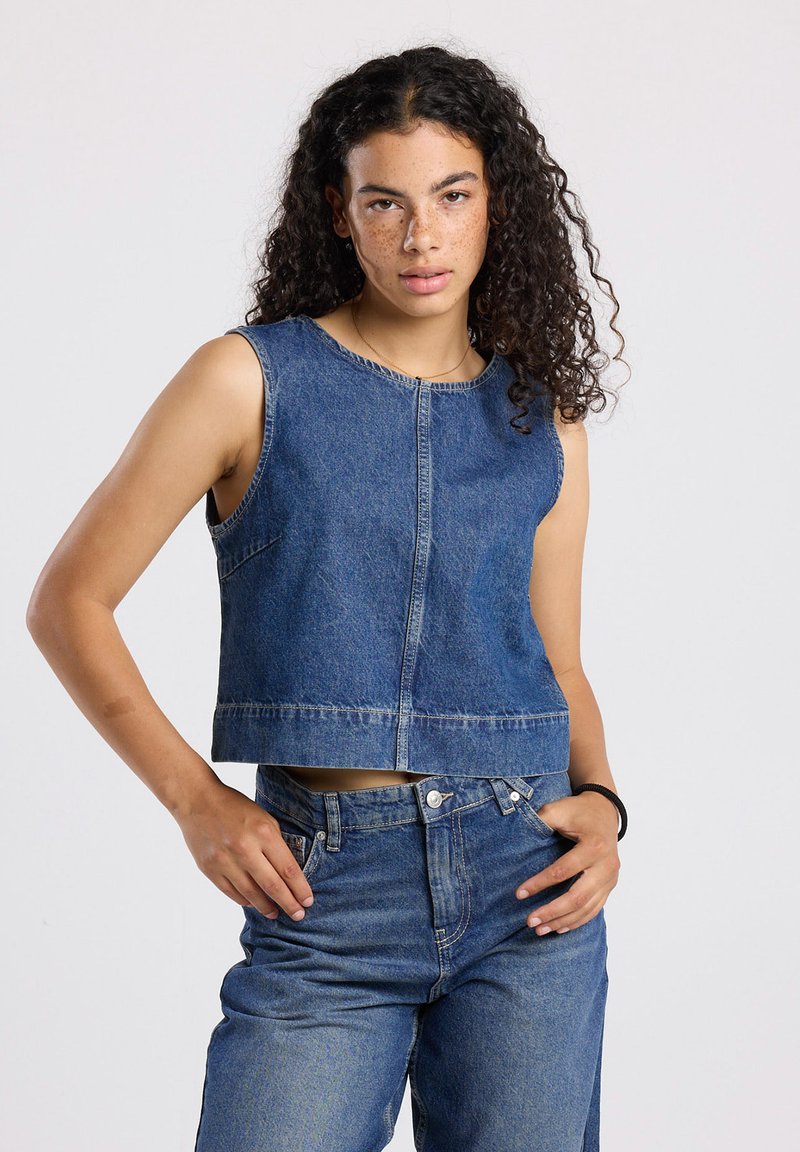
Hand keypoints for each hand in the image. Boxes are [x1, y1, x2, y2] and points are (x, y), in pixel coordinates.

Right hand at [174, 777, 315, 921]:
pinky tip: (254, 903)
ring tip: (276, 914)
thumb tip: (288, 872)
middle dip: (289, 904)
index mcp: (263, 832)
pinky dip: (245, 900)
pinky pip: (232, 892)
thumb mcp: (263, 817)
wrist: (197, 800)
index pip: (288, 869)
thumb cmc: (234, 806)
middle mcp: (245, 849)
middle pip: (273, 886)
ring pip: (251, 894)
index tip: (308, 900)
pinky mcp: (210, 869)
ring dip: (266, 907)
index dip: (300, 888)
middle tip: (298, 915)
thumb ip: (276, 843)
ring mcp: (225, 861)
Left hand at [516, 790, 619, 934]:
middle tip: (530, 921)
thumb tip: (516, 837)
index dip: (539, 883)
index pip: (563, 871)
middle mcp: (606, 865)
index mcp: (594, 846)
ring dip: (563, 921)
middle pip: (578, 897)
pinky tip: (560, 928)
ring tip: (539, 929)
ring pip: (587, 908)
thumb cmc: (578, 811)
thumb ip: (540, 821)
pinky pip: (595, 909)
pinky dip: (577, 921)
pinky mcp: (610, 885)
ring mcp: (611, 878)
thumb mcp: (558, 809)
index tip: (519, 894)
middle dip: (552, 912)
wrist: (605, 811)